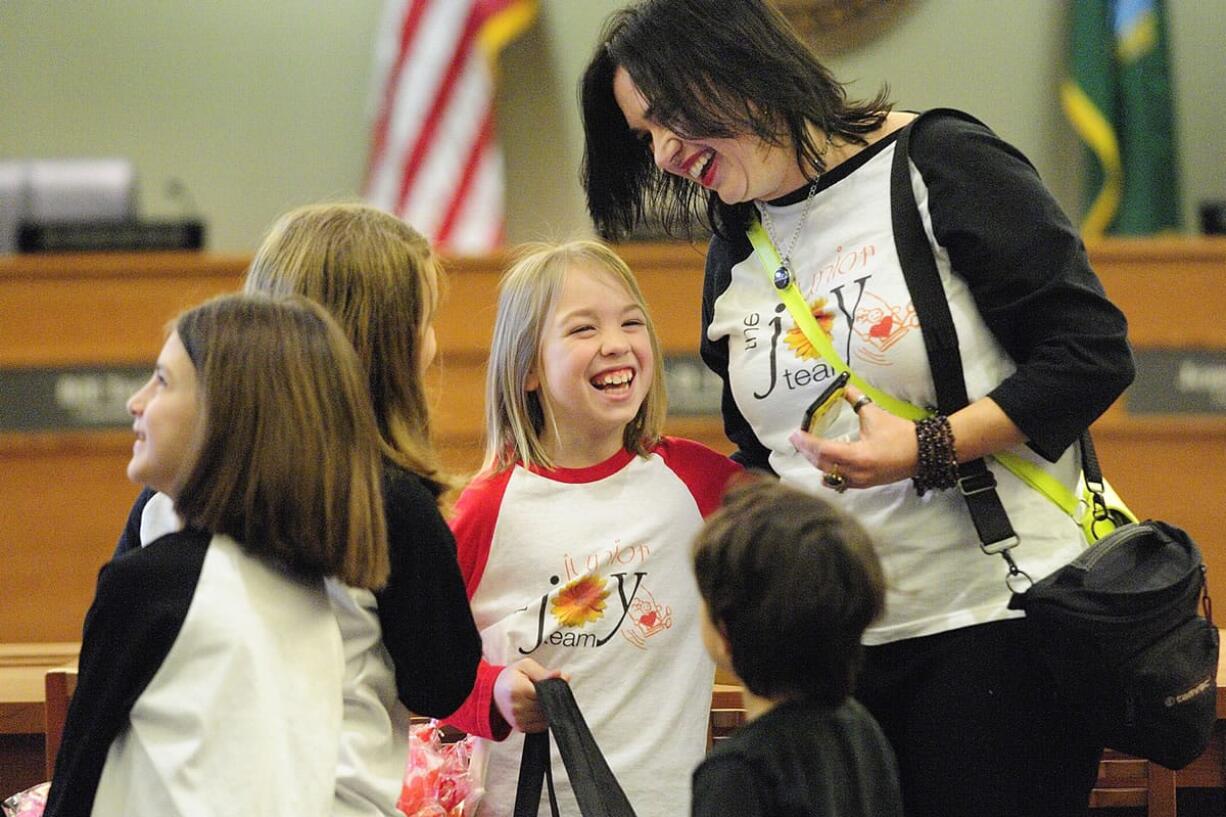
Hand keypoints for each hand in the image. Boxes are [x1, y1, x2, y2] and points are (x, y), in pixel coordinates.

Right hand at [492, 658, 566, 732]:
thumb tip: (560, 675)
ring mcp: (518, 719)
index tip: (555, 685)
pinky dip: (543, 719)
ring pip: (544, 718)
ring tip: (541, 699)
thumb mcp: (525, 666)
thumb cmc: (511, 677)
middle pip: (545, 707)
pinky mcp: (520, 727)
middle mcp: (517, 707)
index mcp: (518, 690)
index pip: (544, 695)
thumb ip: (543, 672)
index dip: (552, 691)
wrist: (495, 691)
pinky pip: (540, 726)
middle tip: (548, 691)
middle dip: (551, 700)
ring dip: (548, 710)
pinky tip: (538, 708)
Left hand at [788, 385, 918, 490]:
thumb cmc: (900, 433)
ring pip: (829, 475)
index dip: (807, 443)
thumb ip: (856, 400)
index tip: (795, 435)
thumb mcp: (875, 414)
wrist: (923, 453)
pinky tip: (825, 461)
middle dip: (808, 452)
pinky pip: (839, 481)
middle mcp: (856, 472)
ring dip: (817, 462)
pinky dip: (829, 471)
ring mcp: (860, 482)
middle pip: (822, 465)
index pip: (824, 450)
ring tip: (809, 448)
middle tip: (798, 439)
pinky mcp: (864, 484)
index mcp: (858, 455)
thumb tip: (843, 387)